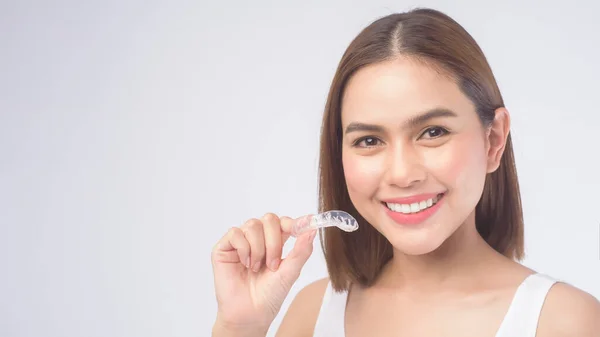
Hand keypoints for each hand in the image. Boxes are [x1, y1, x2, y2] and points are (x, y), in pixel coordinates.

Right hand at [211, 213, 316, 332]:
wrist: (250, 314)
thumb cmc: (269, 295)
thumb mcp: (291, 272)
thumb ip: (301, 250)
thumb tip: (312, 230)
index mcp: (275, 242)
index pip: (283, 221)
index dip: (292, 223)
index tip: (301, 228)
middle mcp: (257, 238)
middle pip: (269, 219)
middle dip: (274, 242)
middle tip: (272, 265)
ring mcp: (240, 241)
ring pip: (252, 225)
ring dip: (258, 249)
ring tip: (256, 268)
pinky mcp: (224, 247)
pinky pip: (235, 233)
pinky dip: (243, 249)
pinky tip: (245, 264)